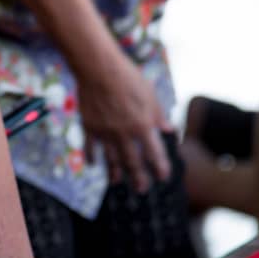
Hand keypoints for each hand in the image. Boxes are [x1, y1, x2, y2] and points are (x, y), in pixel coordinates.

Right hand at [77, 60, 173, 192]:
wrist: (98, 68)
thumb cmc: (128, 77)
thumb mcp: (151, 95)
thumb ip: (159, 115)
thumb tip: (169, 130)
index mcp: (143, 125)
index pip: (154, 154)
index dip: (160, 168)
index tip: (163, 177)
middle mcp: (124, 133)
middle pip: (133, 162)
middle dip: (139, 178)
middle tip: (142, 189)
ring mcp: (105, 132)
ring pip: (111, 159)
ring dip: (115, 173)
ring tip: (117, 183)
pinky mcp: (90, 127)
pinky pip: (91, 148)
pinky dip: (92, 157)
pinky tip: (93, 164)